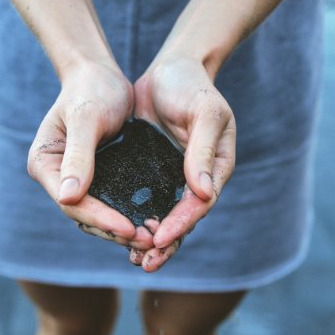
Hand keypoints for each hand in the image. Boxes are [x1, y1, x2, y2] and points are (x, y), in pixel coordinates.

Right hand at [27, 62, 153, 249]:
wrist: (101, 76)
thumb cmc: (90, 90)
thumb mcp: (85, 119)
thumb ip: (78, 156)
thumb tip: (67, 197)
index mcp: (45, 165)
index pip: (72, 203)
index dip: (100, 219)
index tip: (128, 228)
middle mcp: (58, 178)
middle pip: (84, 215)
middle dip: (115, 230)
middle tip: (148, 240)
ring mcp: (78, 180)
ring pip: (99, 214)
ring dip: (124, 228)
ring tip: (153, 237)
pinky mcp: (98, 177)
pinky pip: (112, 202)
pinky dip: (129, 213)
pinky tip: (151, 221)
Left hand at [131, 57, 235, 270]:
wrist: (171, 70)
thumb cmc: (193, 87)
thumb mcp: (205, 112)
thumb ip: (203, 150)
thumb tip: (204, 194)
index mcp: (214, 168)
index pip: (200, 203)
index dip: (183, 222)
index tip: (162, 237)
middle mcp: (194, 178)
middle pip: (183, 219)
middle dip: (166, 243)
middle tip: (146, 263)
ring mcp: (171, 177)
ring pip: (163, 216)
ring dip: (151, 240)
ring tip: (135, 261)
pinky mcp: (150, 172)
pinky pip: (144, 201)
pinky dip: (136, 219)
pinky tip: (120, 234)